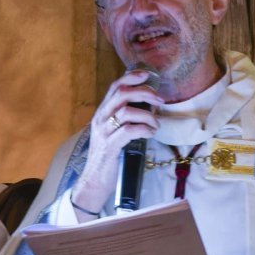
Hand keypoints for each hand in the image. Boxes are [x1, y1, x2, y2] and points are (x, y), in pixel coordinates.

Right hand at [69, 69, 159, 217]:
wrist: (94, 180)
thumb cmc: (107, 156)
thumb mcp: (112, 131)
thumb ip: (123, 118)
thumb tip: (146, 106)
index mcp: (102, 113)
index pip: (115, 87)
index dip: (131, 77)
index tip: (147, 75)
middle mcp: (101, 119)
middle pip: (122, 94)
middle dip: (144, 93)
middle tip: (160, 100)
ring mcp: (104, 132)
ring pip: (127, 111)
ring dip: (147, 115)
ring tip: (156, 124)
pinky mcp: (110, 146)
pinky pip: (129, 130)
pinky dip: (144, 129)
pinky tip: (151, 133)